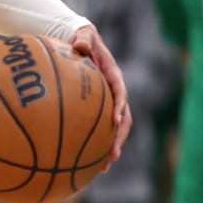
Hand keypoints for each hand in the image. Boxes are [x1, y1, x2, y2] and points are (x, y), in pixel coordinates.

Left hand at [68, 25, 130, 163]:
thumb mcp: (84, 35)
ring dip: (110, 147)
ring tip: (103, 167)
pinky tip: (82, 162)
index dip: (120, 107)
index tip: (116, 121)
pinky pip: (96, 129)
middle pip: (123, 118)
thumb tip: (79, 45)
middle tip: (113, 155)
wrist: (80, 42)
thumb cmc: (81, 39)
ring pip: (114, 129)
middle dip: (119, 138)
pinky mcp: (96, 109)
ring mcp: (106, 103)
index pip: (120, 93)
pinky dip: (92, 144)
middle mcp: (113, 92)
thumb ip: (83, 39)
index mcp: (113, 76)